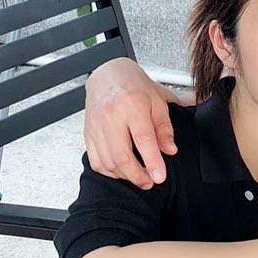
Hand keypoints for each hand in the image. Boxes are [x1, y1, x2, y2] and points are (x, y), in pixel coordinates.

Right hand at [83, 57, 178, 187]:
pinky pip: (96, 161)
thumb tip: (170, 150)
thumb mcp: (158, 101)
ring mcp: (96, 125)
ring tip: (139, 177)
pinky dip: (110, 172)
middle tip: (150, 182)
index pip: (143, 138)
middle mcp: (111, 114)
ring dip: (125, 176)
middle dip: (137, 176)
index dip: (152, 161)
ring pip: (107, 162)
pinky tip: (122, 171)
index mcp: (132, 103)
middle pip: (121, 155)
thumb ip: (165, 127)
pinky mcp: (88, 133)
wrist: (108, 75)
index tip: (160, 177)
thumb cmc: (135, 87)